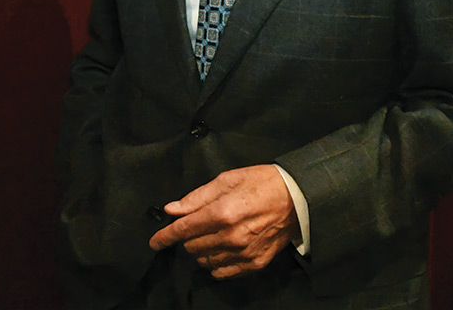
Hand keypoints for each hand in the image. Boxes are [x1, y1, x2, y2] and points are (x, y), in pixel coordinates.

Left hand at [148, 164, 299, 278]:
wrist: (298, 198)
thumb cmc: (262, 182)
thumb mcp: (228, 179)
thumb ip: (197, 197)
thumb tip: (172, 209)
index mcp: (223, 212)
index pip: (183, 230)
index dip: (164, 236)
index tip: (154, 242)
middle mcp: (231, 236)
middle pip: (192, 247)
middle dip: (186, 238)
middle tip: (194, 226)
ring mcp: (243, 253)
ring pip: (204, 261)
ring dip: (200, 250)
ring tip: (210, 235)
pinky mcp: (254, 263)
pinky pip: (222, 272)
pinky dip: (215, 263)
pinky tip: (220, 250)